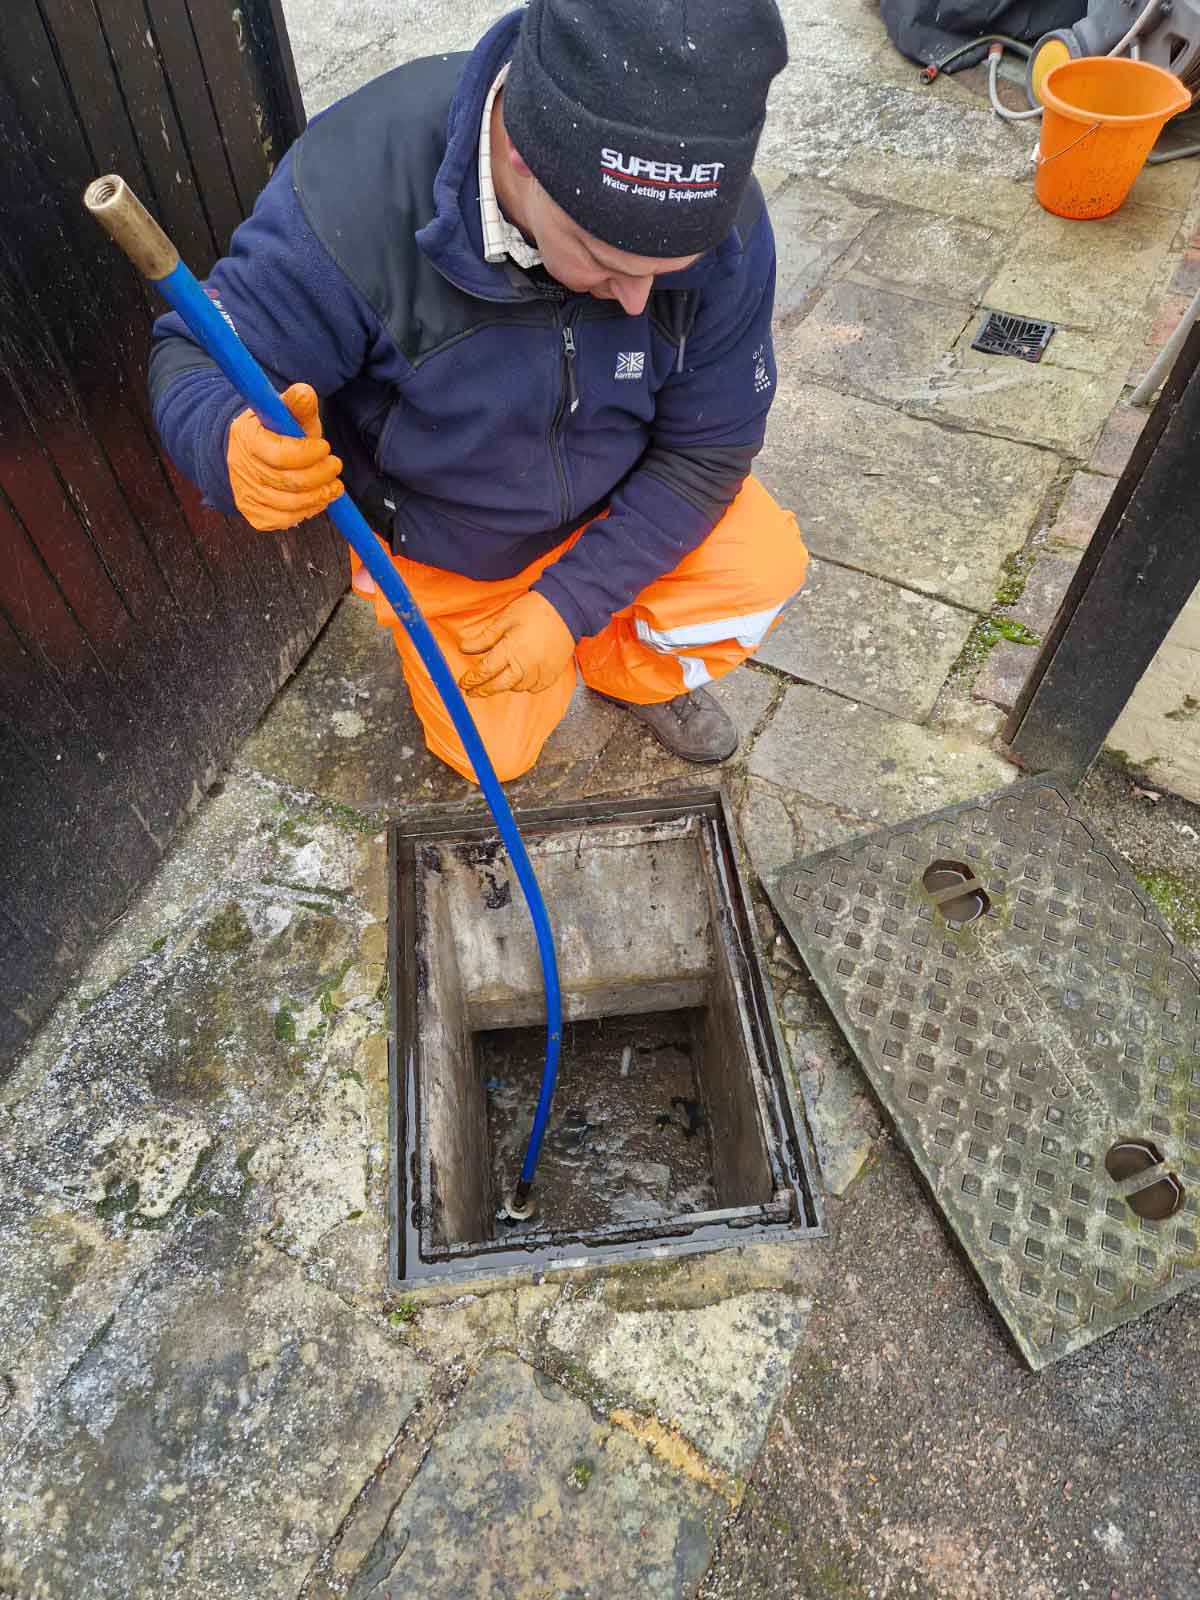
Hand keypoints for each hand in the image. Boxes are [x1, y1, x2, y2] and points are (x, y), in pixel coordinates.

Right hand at [227, 382, 343, 530]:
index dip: (309, 454)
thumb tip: (305, 393)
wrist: (252, 453)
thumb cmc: (277, 430)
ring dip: (320, 496)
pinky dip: (307, 511)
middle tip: (335, 466)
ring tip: (334, 485)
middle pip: (289, 482)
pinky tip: (318, 499)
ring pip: (290, 504)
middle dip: (320, 475)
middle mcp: (241, 468)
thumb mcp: (287, 413)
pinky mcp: (254, 514)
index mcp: (247, 438)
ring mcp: (245, 494)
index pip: (280, 455)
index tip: (325, 447)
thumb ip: (298, 404)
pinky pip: (284, 520)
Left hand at [458, 591, 574, 695]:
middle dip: (482, 690)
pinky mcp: (552, 675)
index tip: (464, 683)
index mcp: (510, 651)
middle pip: (498, 686)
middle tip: (472, 692)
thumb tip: (465, 648)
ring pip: (516, 688)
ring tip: (498, 679)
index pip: (485, 671)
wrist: (566, 609)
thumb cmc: (535, 610)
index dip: (472, 679)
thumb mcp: (504, 620)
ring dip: (504, 685)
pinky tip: (520, 678)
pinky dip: (525, 685)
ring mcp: (540, 672)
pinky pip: (534, 688)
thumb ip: (484, 638)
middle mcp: (525, 666)